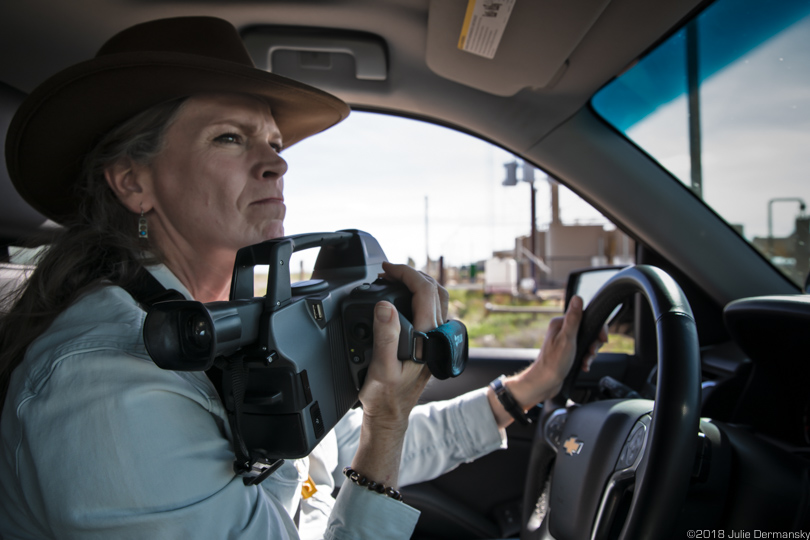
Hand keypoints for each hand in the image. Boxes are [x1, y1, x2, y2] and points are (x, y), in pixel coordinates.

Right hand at [352, 263, 445, 486]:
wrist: (390, 416)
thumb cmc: (385, 397)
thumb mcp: (380, 368)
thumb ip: (384, 337)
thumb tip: (385, 306)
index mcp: (426, 339)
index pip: (425, 292)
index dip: (406, 274)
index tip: (386, 269)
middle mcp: (435, 336)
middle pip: (435, 291)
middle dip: (412, 274)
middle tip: (387, 272)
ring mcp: (434, 339)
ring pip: (435, 300)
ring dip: (416, 284)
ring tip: (392, 280)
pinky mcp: (429, 342)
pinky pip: (429, 310)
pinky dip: (416, 296)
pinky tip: (400, 299)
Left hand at [488, 295, 607, 427]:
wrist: (544, 383)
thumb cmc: (554, 362)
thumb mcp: (567, 339)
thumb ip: (574, 319)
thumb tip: (577, 298)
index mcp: (560, 323)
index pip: (586, 318)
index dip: (597, 329)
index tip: (602, 339)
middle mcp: (562, 330)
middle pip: (588, 331)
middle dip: (594, 343)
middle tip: (591, 352)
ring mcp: (564, 341)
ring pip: (587, 342)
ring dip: (590, 353)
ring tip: (586, 361)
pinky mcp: (567, 352)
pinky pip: (582, 352)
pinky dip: (585, 359)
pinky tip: (584, 365)